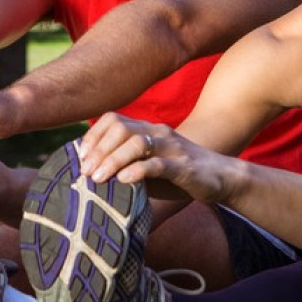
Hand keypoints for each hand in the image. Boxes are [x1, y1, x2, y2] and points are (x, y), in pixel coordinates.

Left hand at [78, 112, 224, 203]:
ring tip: (98, 178)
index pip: (113, 120)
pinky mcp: (184, 166)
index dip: (93, 136)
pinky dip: (138, 170)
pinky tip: (124, 180)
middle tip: (85, 172)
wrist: (221, 177)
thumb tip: (91, 175)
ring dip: (113, 160)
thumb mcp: (148, 166)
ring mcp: (172, 147)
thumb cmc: (178, 175)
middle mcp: (158, 132)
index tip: (81, 158)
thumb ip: (125, 165)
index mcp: (147, 129)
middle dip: (99, 150)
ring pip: (137, 144)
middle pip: (121, 129)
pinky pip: (158, 164)